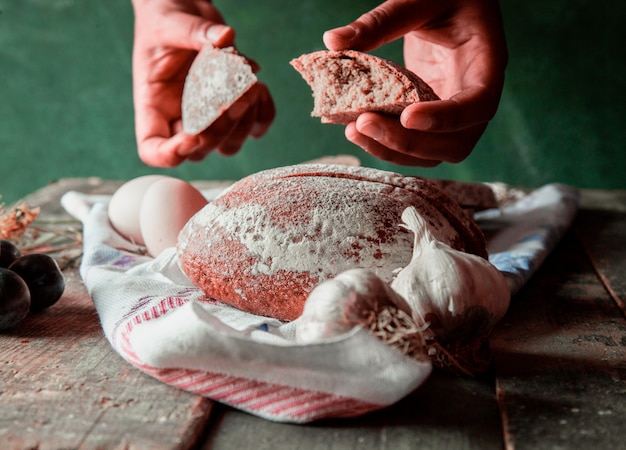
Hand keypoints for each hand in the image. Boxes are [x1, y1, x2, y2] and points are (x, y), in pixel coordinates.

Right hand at [131, 0, 274, 166]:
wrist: (184, 8)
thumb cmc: (166, 18)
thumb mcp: (172, 22)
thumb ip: (194, 32)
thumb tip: (224, 38)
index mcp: (154, 104)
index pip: (153, 150)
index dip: (172, 153)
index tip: (193, 133)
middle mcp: (180, 118)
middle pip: (199, 152)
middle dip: (220, 130)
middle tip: (236, 96)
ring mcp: (209, 117)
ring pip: (229, 146)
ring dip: (244, 123)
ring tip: (250, 86)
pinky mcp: (234, 107)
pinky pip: (255, 126)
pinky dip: (264, 112)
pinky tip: (260, 86)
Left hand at [323, 0, 507, 165]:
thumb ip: (381, 21)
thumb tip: (332, 41)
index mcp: (486, 63)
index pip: (479, 105)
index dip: (446, 119)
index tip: (407, 117)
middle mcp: (474, 96)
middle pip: (456, 144)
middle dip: (409, 143)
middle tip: (364, 124)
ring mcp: (453, 111)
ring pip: (433, 153)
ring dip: (393, 150)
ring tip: (354, 130)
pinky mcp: (431, 116)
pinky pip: (414, 142)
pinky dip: (387, 143)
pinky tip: (356, 128)